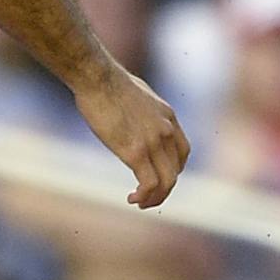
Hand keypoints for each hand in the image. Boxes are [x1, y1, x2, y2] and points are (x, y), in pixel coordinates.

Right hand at [72, 61, 189, 208]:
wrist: (97, 77)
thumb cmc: (107, 81)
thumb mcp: (136, 94)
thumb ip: (141, 109)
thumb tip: (130, 113)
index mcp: (168, 116)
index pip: (182, 152)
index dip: (173, 170)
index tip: (157, 177)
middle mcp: (166, 130)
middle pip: (175, 171)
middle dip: (163, 190)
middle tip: (147, 198)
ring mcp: (153, 142)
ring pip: (166, 182)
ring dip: (155, 198)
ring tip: (140, 203)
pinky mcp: (135, 151)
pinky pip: (149, 184)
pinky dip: (144, 196)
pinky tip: (132, 198)